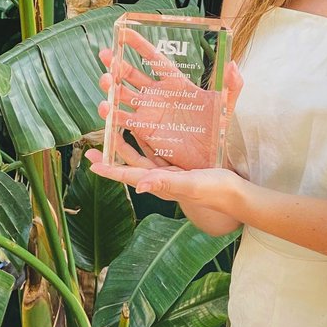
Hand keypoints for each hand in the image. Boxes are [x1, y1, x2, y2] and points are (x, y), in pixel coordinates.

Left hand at [83, 150, 245, 213]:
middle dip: (112, 156)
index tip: (91, 163)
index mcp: (160, 184)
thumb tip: (140, 187)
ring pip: (143, 157)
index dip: (109, 170)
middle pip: (130, 166)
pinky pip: (159, 151)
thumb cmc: (214, 191)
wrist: (235, 194)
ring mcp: (171, 172)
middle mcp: (161, 179)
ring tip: (111, 135)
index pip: (129, 176)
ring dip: (127, 147)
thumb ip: (165, 184)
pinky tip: (144, 132)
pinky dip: (148, 142)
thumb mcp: (190, 185)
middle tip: (91, 147)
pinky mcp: (181, 166)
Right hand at [93, 30, 243, 171]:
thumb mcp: (227, 105)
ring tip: (105, 81)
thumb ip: (233, 84)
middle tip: (105, 55)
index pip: (154, 58)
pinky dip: (112, 114)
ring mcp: (149, 111)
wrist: (211, 157)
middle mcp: (158, 94)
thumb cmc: (219, 129)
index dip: (139, 45)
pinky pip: (123, 119)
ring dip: (111, 87)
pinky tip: (106, 108)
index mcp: (176, 83)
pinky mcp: (143, 130)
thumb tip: (233, 63)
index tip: (123, 31)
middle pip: (131, 74)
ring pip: (123, 95)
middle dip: (116, 64)